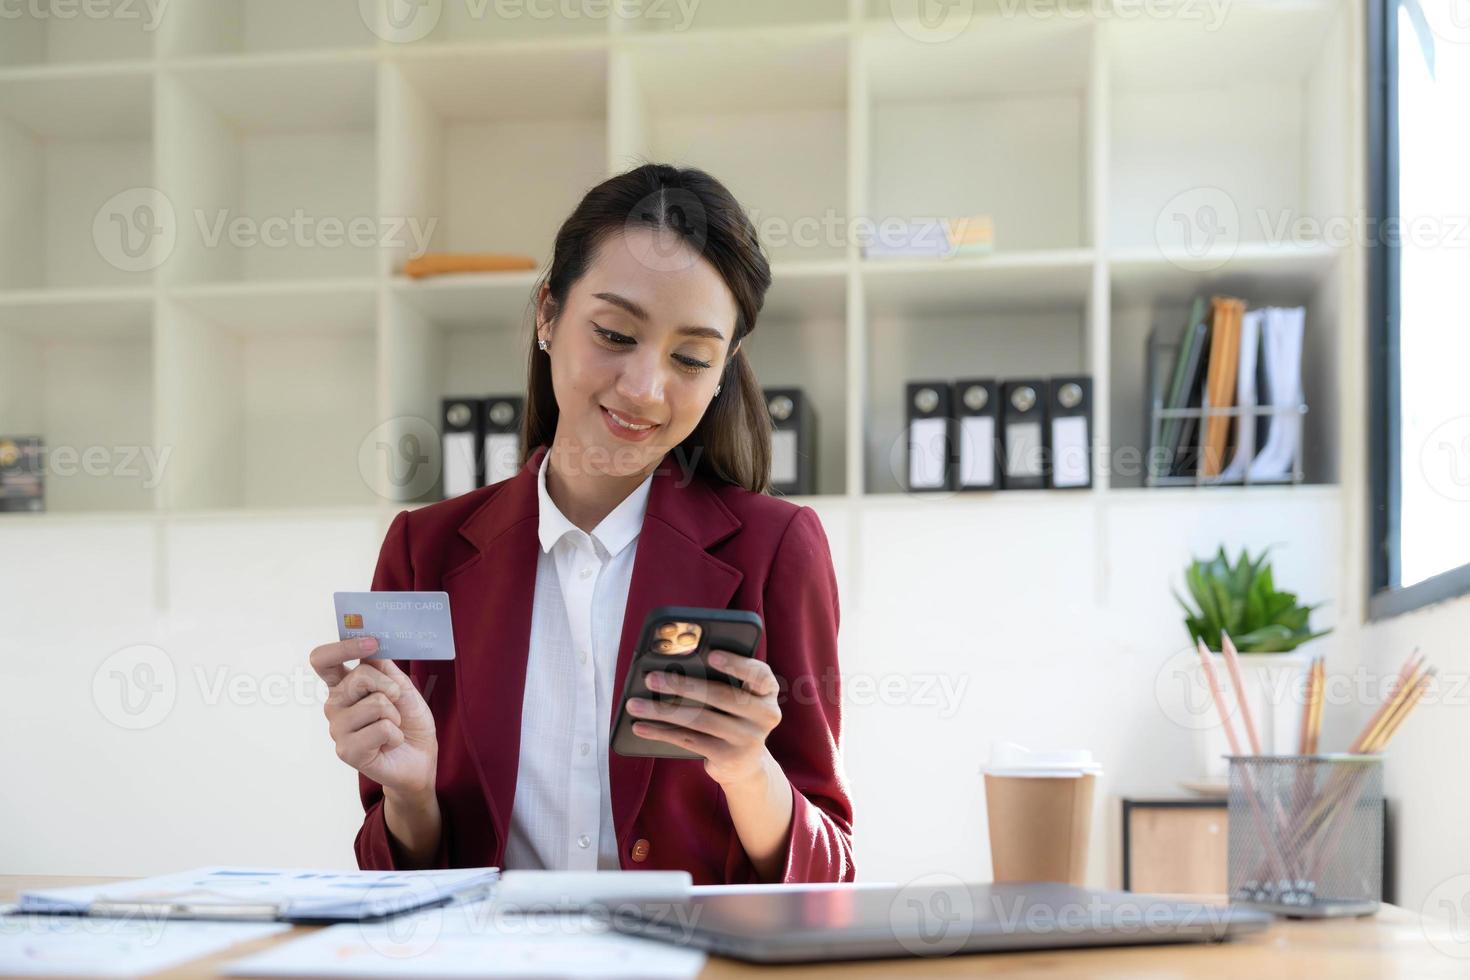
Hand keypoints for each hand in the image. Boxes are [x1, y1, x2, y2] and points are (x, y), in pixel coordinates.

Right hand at [310, 637, 437, 799]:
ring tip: (392, 727)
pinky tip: (389, 744)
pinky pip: (382, 729)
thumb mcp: (403, 687)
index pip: (323, 660)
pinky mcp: (346, 751)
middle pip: (358, 677)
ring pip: (376, 704)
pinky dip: (396, 735)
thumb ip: (385, 667)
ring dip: (396, 715)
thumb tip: (371, 646)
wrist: (420, 757)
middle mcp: (334, 705)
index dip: (343, 647)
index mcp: (343, 685)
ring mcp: (337, 728)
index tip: (371, 643)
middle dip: (389, 686)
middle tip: (397, 701)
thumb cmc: (409, 721)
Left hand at [628, 651, 782, 787]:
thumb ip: (722, 680)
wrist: (746, 765)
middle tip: (651, 678)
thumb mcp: (739, 698)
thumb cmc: (735, 717)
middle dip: (681, 685)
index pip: (759, 674)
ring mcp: (747, 739)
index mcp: (768, 692)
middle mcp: (765, 715)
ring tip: (635, 704)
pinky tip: (641, 727)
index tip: (711, 655)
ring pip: (700, 719)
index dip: (736, 664)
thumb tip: (674, 665)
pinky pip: (689, 740)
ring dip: (662, 711)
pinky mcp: (728, 757)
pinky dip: (662, 732)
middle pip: (720, 696)